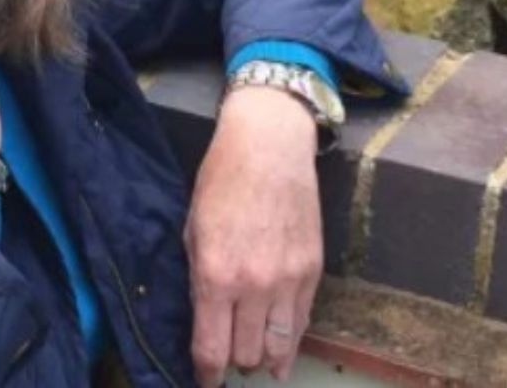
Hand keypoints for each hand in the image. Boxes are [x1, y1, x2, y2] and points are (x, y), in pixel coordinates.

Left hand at [186, 86, 321, 385]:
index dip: (205, 375)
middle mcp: (253, 285)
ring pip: (278, 347)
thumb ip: (198, 278)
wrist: (270, 143)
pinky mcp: (313, 269)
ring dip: (263, 357)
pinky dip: (290, 339)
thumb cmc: (223, 178)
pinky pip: (302, 321)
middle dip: (233, 361)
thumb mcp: (193, 229)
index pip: (211, 351)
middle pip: (245, 355)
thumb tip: (203, 319)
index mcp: (215, 275)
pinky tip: (282, 349)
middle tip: (227, 354)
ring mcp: (288, 279)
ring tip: (256, 359)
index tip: (204, 380)